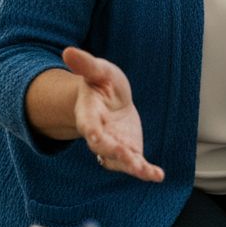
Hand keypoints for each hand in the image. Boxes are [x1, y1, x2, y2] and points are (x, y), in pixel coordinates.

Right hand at [64, 47, 164, 181]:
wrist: (110, 102)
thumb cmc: (102, 84)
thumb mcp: (98, 70)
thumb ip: (86, 64)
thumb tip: (68, 51)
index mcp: (89, 114)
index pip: (88, 124)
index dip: (92, 131)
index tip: (94, 137)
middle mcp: (99, 134)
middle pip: (104, 147)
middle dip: (113, 152)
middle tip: (126, 156)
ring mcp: (114, 145)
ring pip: (119, 161)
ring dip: (131, 166)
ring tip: (145, 171)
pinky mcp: (129, 151)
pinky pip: (136, 164)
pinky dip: (146, 171)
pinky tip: (158, 175)